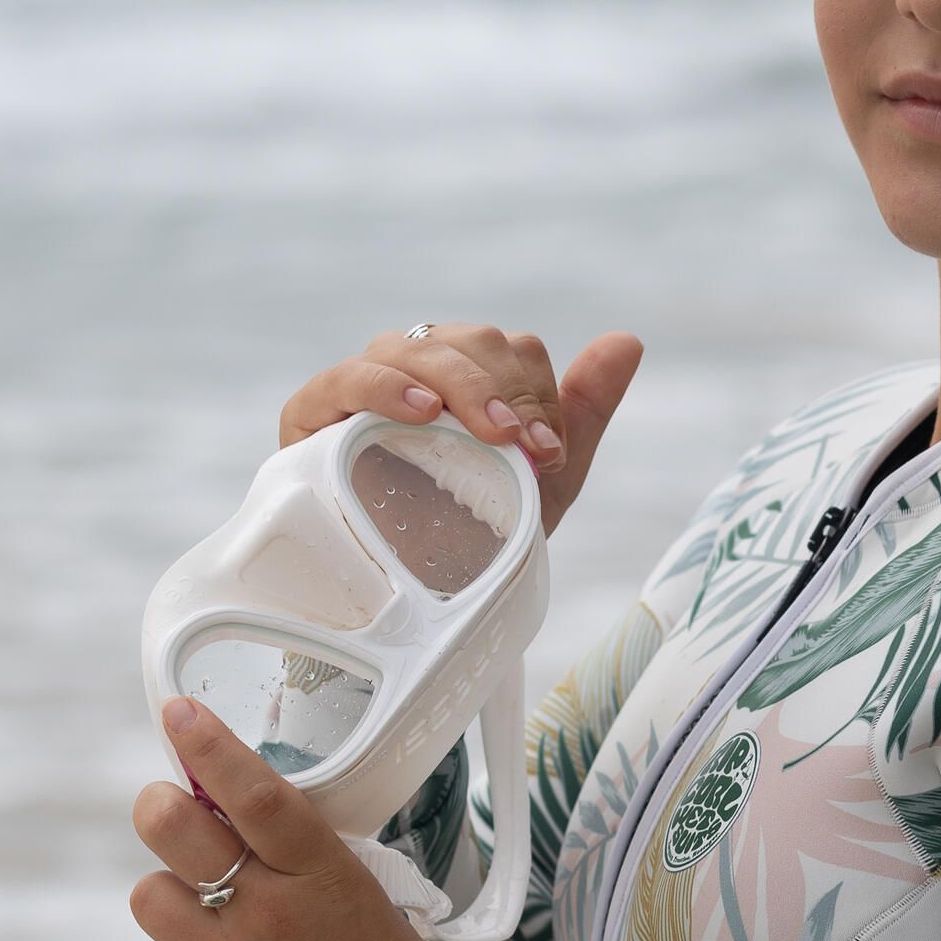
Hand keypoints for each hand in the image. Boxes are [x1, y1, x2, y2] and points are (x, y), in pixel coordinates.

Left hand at [130, 698, 453, 940]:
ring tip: (199, 915)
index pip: (255, 791)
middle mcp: (272, 914)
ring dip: (166, 897)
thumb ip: (293, 852)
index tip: (178, 711)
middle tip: (166, 811)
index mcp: (321, 871)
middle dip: (157, 808)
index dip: (209, 745)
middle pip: (177, 831)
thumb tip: (223, 805)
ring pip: (149, 898)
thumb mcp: (357, 890)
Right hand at [278, 322, 641, 536]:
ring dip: (460, 385)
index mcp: (469, 374)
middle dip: (506, 392)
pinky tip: (420, 409)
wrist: (405, 601)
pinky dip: (387, 385)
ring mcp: (363, 384)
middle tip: (525, 449)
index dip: (537, 393)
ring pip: (417, 348)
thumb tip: (627, 339)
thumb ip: (583, 408)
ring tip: (487, 431)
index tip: (549, 454)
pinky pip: (348, 377)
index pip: (511, 350)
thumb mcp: (540, 479)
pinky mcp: (313, 413)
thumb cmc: (473, 533)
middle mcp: (417, 368)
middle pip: (471, 342)